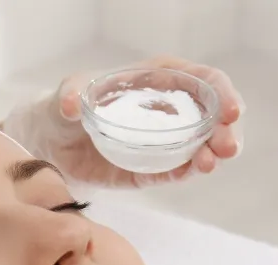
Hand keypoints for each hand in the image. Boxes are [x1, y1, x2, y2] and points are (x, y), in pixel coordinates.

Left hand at [1, 55, 244, 187]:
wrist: (47, 144)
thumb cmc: (60, 108)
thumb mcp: (64, 95)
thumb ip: (69, 95)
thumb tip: (70, 104)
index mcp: (156, 79)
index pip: (201, 80)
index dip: (222, 92)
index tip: (231, 110)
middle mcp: (165, 109)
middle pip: (210, 115)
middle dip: (225, 130)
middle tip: (227, 147)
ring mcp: (160, 141)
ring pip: (199, 145)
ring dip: (211, 153)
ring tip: (210, 163)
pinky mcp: (148, 169)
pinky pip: (173, 171)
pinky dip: (185, 171)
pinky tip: (192, 171)